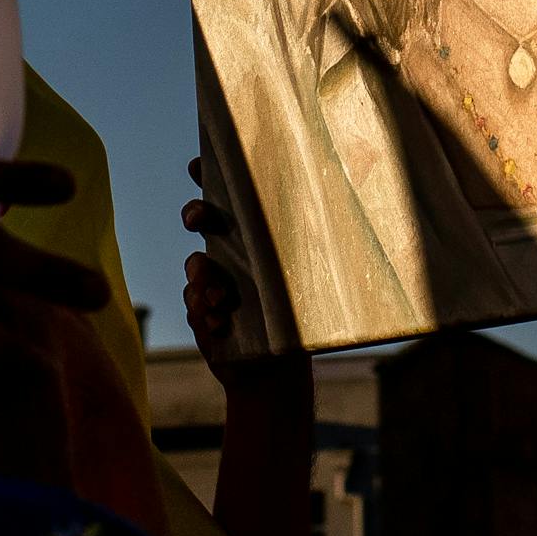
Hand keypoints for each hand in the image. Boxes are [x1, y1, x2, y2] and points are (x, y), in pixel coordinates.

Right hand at [185, 159, 308, 397]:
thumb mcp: (313, 283)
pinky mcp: (199, 310)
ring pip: (195, 265)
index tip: (199, 164)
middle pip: (201, 220)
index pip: (232, 199)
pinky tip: (219, 324)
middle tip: (197, 219)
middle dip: (195, 213)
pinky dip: (203, 311)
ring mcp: (211, 282)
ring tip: (220, 299)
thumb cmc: (301, 322)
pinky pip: (192, 302)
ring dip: (203, 278)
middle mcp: (230, 254)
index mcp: (257, 239)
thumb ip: (316, 252)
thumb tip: (343, 210)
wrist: (277, 371)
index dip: (210, 177)